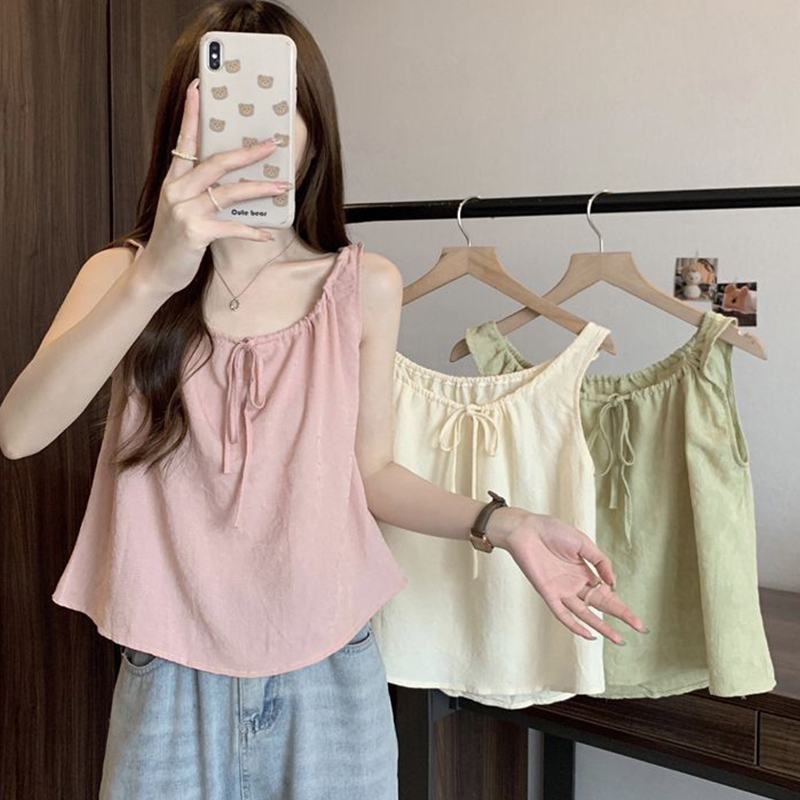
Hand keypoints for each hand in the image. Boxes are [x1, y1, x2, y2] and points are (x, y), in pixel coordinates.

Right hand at [133, 77, 293, 295]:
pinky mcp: (195, 232)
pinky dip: (251, 230)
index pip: (184, 141)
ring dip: (259, 189)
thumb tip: (234, 184)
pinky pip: (231, 227)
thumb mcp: (181, 209)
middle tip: (271, 145)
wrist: (156, 272)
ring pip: (229, 193)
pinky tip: (266, 233)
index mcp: (173, 180)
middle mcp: (177, 190)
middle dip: (247, 153)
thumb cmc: (174, 240)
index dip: (192, 114)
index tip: (198, 88)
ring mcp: (184, 211)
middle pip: (216, 163)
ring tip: (282, 187)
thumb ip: (200, 192)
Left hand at [489, 509, 647, 644]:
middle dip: (620, 617)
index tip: (638, 621)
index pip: (607, 594)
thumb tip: (614, 583)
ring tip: (619, 639)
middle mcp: (575, 584)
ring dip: (601, 626)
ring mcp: (562, 590)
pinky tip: (589, 635)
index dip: (622, 607)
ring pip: (585, 614)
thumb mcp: (583, 542)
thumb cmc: (552, 531)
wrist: (526, 529)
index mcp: (584, 572)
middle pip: (601, 605)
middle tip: (640, 629)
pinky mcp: (548, 593)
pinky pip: (562, 614)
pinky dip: (574, 625)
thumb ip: (600, 562)